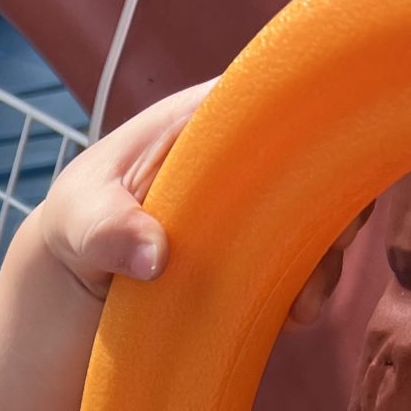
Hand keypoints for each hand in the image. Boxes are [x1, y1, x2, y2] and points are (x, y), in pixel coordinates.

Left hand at [31, 79, 364, 322]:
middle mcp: (245, 155)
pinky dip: (310, 284)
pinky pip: (307, 260)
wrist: (73, 284)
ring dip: (327, 253)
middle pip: (321, 152)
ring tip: (304, 300)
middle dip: (337, 196)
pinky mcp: (262, 253)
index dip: (317, 118)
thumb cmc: (76, 225)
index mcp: (205, 118)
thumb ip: (105, 228)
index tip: (323, 166)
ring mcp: (259, 206)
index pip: (278, 94)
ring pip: (323, 211)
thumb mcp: (76, 219)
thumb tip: (155, 257)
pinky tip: (294, 316)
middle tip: (331, 242)